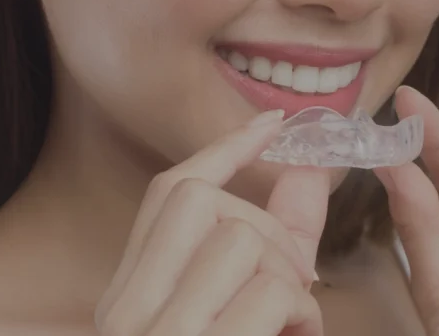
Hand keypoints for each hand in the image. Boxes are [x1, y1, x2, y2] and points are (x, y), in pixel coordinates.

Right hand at [94, 111, 331, 335]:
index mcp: (127, 296)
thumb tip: (311, 168)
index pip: (167, 192)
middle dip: (270, 230)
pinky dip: (303, 313)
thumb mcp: (251, 308)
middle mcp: (127, 311)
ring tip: (296, 321)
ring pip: (240, 239)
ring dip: (290, 279)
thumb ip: (281, 243)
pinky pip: (270, 292)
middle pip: (202, 200)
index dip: (225, 150)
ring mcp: (156, 334)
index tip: (272, 123)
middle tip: (297, 282)